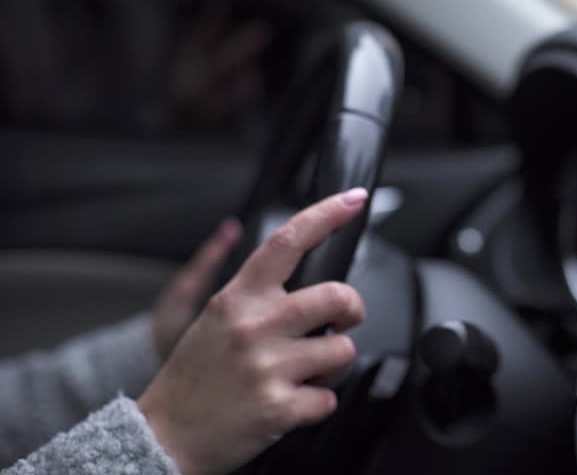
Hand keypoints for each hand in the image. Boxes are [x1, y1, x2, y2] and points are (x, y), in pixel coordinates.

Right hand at [138, 188, 369, 474]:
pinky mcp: (278, 407)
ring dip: (333, 366)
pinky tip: (292, 403)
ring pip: (343, 350)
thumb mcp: (215, 319)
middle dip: (354, 309)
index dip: (326, 214)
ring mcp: (267, 367)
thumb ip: (257, 296)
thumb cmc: (194, 377)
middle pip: (338, 296)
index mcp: (238, 298)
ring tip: (304, 373)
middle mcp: (255, 326)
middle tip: (345, 321)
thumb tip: (306, 278)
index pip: (288, 241)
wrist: (163, 435)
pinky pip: (329, 400)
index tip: (354, 199)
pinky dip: (318, 404)